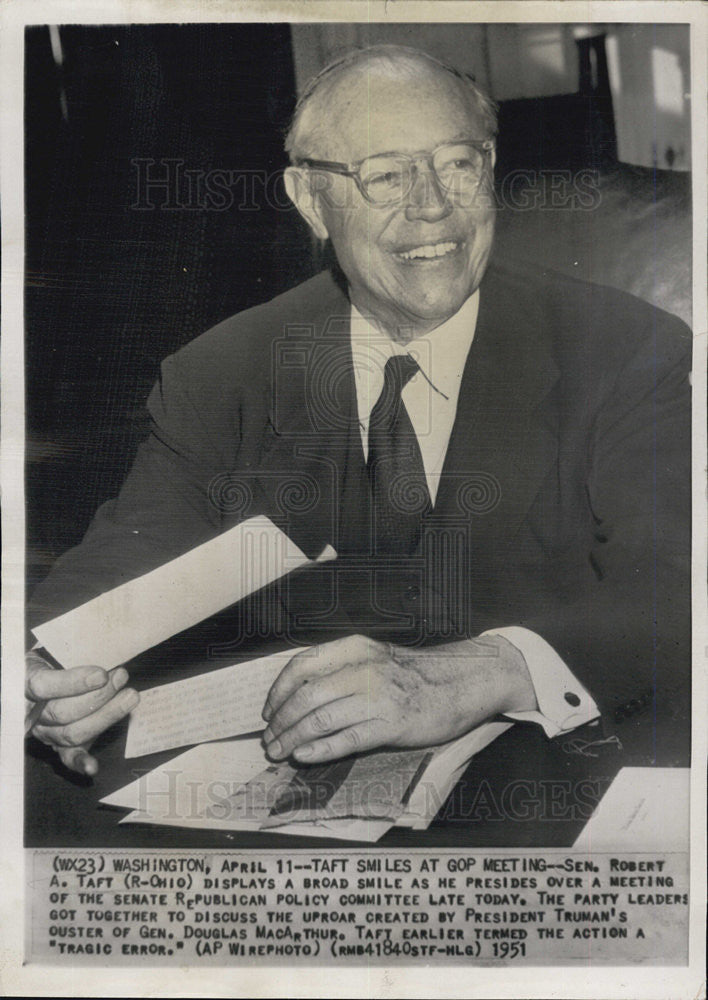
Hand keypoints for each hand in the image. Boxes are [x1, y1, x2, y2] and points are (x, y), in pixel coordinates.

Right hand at [25, 650, 138, 775]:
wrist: (37, 672)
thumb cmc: (49, 656)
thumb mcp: (50, 648)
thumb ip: (64, 651)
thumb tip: (99, 650)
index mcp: (25, 684)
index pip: (44, 686)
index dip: (73, 682)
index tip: (101, 674)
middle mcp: (31, 712)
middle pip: (62, 712)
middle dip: (98, 697)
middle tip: (121, 677)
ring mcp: (45, 731)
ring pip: (72, 733)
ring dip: (106, 716)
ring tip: (129, 696)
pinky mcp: (59, 745)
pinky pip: (68, 756)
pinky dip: (80, 762)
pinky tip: (93, 767)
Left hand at [262, 634, 535, 763]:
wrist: (462, 682)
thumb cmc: (413, 674)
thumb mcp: (374, 657)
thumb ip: (342, 668)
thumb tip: (298, 695)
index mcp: (355, 648)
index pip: (301, 665)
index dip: (278, 691)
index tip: (269, 711)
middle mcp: (363, 668)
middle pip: (305, 695)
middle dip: (280, 722)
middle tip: (269, 740)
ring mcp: (377, 697)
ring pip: (320, 719)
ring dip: (292, 738)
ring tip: (279, 752)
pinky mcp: (391, 724)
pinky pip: (346, 739)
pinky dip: (320, 750)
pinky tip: (304, 757)